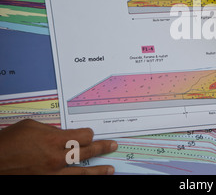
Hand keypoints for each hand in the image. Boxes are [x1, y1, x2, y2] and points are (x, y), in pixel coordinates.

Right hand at [0, 119, 116, 174]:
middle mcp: (56, 158)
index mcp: (53, 140)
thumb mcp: (30, 126)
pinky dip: (80, 179)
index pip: (83, 136)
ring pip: (82, 173)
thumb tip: (62, 133)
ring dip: (98, 171)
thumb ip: (51, 130)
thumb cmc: (7, 142)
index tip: (89, 134)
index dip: (88, 134)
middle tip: (113, 146)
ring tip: (110, 170)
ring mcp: (52, 173)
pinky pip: (68, 181)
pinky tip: (88, 179)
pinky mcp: (46, 181)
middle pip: (87, 152)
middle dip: (102, 148)